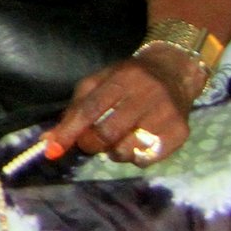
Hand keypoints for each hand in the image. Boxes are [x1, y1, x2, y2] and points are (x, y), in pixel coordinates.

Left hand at [47, 52, 194, 165]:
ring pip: (126, 150)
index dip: (69, 132)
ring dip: (113, 152)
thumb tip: (49, 141)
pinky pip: (147, 159)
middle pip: (108, 133)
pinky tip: (136, 143)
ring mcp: (167, 114)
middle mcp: (148, 94)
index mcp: (123, 79)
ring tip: (117, 140)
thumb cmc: (129, 79)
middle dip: (91, 144)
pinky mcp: (180, 132)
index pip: (90, 109)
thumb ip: (75, 110)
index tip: (53, 150)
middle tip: (90, 142)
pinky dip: (134, 157)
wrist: (175, 72)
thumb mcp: (99, 83)